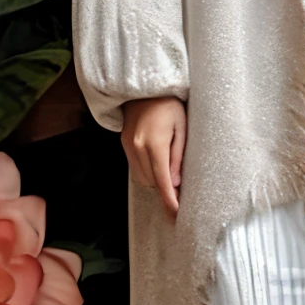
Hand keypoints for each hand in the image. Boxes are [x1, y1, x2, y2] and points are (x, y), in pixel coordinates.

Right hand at [122, 96, 185, 217]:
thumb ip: (177, 157)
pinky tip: (157, 166)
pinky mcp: (124, 145)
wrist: (144, 89)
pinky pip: (135, 169)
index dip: (169, 200)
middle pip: (151, 183)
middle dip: (165, 190)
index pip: (162, 181)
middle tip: (180, 193)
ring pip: (141, 178)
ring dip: (155, 182)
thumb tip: (175, 184)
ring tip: (170, 176)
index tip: (176, 214)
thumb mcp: (181, 128)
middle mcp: (137, 148)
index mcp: (155, 144)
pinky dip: (147, 173)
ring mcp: (128, 147)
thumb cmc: (170, 106)